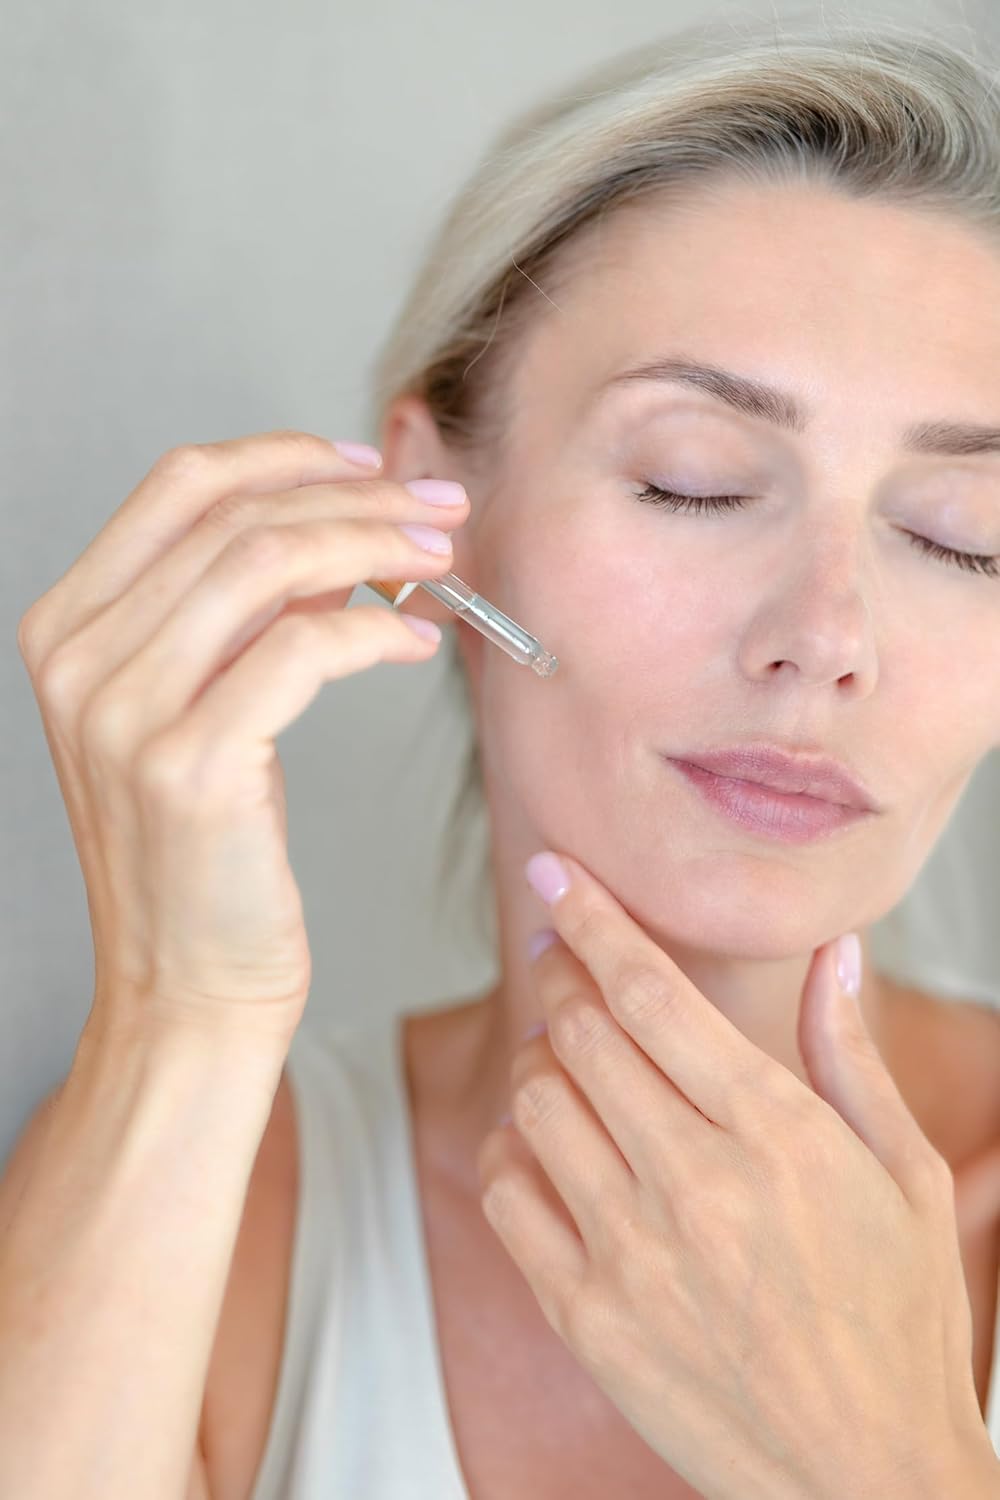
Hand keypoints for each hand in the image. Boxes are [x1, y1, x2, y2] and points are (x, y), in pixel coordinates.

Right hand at [17, 431, 468, 1040]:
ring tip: (444, 561)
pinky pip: (305, 647)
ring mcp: (123, 711)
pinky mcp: (188, 764)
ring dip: (378, 545)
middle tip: (440, 509)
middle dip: (358, 497)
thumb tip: (337, 532)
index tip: (366, 464)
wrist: (184, 989)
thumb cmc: (206, 859)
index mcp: (68, 629)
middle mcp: (80, 659)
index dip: (284, 457)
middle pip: (237, 515)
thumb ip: (240, 619)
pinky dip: (378, 628)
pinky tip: (418, 639)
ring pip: (272, 563)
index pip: (180, 486)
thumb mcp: (199, 713)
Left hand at [476, 850, 998, 1499]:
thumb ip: (849, 1052)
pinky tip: (548, 1143)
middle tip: (557, 952)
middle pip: (581, 1032)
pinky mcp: (588, 1319)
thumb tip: (836, 950)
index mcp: (777, 1134)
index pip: (652, 992)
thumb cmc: (898, 1320)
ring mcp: (632, 1255)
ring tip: (568, 1054)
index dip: (592, 917)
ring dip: (541, 1057)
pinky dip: (516, 1148)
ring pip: (537, 1102)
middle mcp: (695, 1184)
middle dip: (559, 970)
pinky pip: (511, 1196)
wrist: (867, 1480)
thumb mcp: (899, 1173)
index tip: (554, 873)